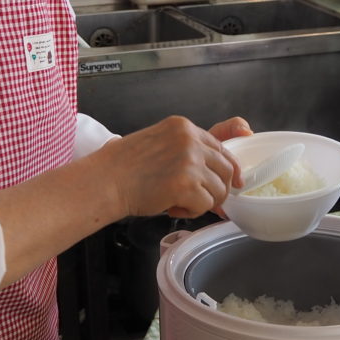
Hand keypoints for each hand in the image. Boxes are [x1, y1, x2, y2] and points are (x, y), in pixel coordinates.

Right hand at [97, 115, 248, 218]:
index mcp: (183, 127)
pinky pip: (205, 205)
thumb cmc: (124, 168)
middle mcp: (190, 139)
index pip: (221, 145)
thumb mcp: (159, 145)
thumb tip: (218, 173)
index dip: (229, 167)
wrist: (105, 180)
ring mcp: (190, 160)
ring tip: (177, 202)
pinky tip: (172, 207)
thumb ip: (187, 151)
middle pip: (226, 168)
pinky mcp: (186, 184)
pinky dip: (191, 212)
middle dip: (218, 189)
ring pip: (218, 190)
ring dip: (201, 202)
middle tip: (201, 200)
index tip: (233, 180)